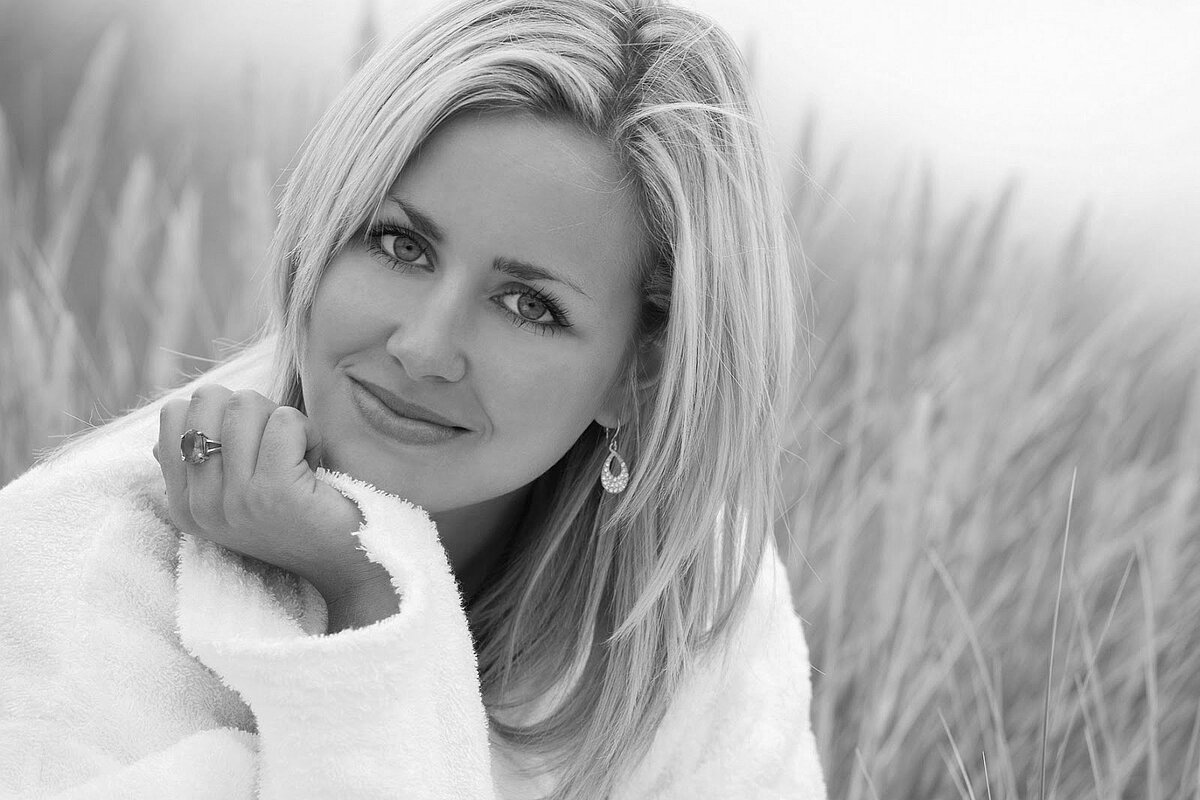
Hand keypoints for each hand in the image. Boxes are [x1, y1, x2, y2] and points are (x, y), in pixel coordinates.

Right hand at [154, 384, 397, 630]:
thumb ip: (203, 459)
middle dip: (252, 409)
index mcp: (184, 503)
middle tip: (278, 446)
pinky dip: (308, 431)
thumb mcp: (237, 492)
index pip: (173, 415)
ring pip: (246, 405)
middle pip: (209, 400)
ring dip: (284, 421)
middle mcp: (202, 505)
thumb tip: (178, 412)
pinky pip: (284, 420)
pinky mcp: (275, 492)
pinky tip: (315, 462)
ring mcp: (236, 500)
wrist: (347, 561)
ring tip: (298, 458)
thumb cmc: (299, 515)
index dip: (222, 411)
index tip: (251, 447)